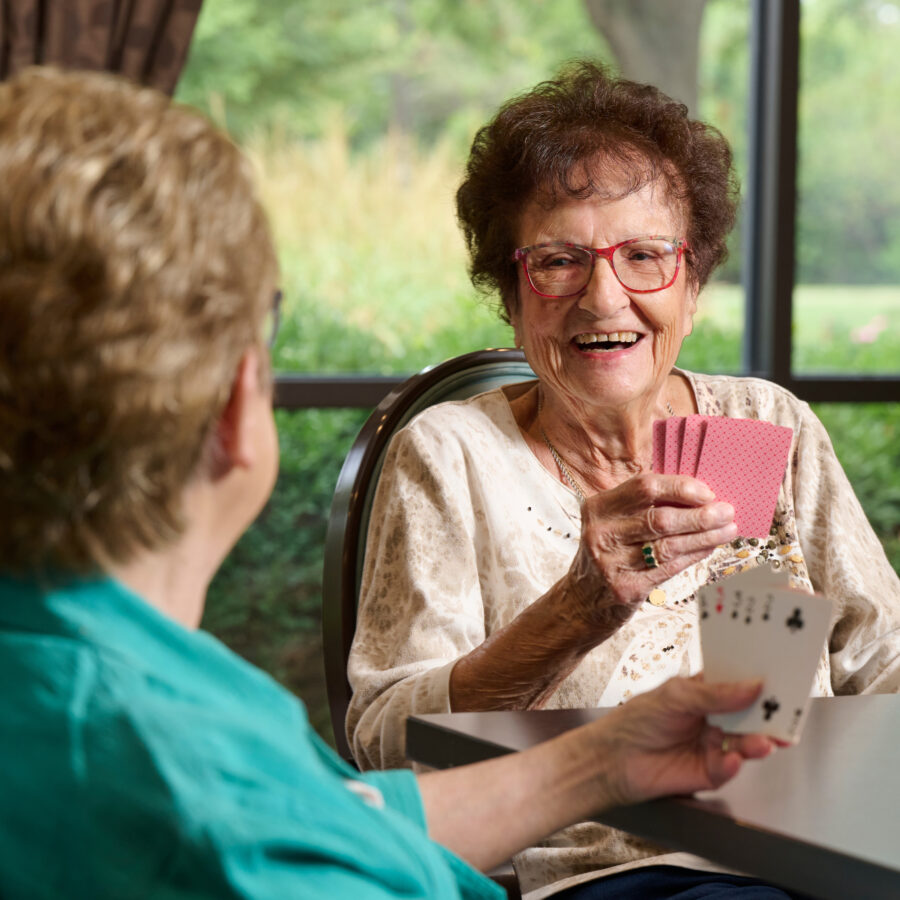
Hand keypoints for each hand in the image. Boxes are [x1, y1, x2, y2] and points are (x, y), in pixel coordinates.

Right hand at [567, 473, 737, 622]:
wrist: (583, 599)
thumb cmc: (609, 551)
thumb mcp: (613, 521)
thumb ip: (644, 506)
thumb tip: (698, 496)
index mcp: (598, 507)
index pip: (644, 487)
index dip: (680, 488)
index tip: (707, 492)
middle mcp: (601, 532)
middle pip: (661, 518)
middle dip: (700, 515)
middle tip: (727, 511)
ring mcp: (611, 562)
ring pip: (669, 545)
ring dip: (704, 536)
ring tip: (728, 530)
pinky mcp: (625, 587)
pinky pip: (669, 568)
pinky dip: (694, 555)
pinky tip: (709, 548)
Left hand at [595, 675, 775, 806]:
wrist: (614, 760)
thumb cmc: (638, 720)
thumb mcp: (676, 697)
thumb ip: (715, 694)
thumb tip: (753, 686)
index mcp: (705, 692)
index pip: (737, 683)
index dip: (758, 678)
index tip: (780, 675)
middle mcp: (714, 717)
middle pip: (749, 714)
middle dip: (769, 714)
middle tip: (787, 713)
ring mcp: (714, 745)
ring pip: (745, 742)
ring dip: (758, 742)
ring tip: (765, 742)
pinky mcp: (710, 772)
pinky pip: (728, 768)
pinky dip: (733, 764)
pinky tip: (732, 760)